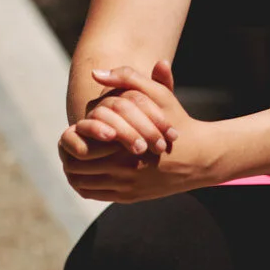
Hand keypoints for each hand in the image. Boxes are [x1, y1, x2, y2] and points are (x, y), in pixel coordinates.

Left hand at [59, 60, 208, 202]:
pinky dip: (86, 185)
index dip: (70, 138)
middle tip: (69, 144)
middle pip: (76, 167)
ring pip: (82, 184)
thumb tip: (96, 72)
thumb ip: (128, 78)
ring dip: (75, 171)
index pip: (78, 146)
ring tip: (75, 158)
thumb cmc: (177, 121)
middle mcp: (122, 170)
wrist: (200, 156)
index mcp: (123, 144)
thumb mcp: (159, 94)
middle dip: (69, 155)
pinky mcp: (130, 197)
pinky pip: (96, 195)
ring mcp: (126, 187)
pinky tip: (88, 172)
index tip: (74, 130)